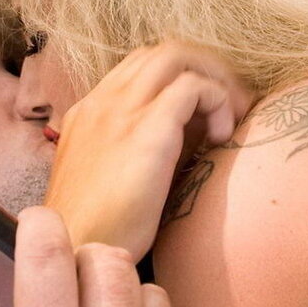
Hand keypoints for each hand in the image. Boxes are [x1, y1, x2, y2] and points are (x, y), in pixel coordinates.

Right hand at [46, 42, 252, 258]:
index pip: (141, 68)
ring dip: (214, 78)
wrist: (77, 254)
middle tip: (231, 107)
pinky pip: (193, 86)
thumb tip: (191, 135)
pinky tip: (222, 139)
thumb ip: (142, 148)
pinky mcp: (147, 129)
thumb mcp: (114, 178)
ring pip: (177, 55)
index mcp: (90, 112)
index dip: (182, 78)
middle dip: (205, 69)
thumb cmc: (99, 230)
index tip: (208, 113)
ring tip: (231, 117)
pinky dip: (217, 101)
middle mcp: (102, 101)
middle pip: (161, 52)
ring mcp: (121, 110)